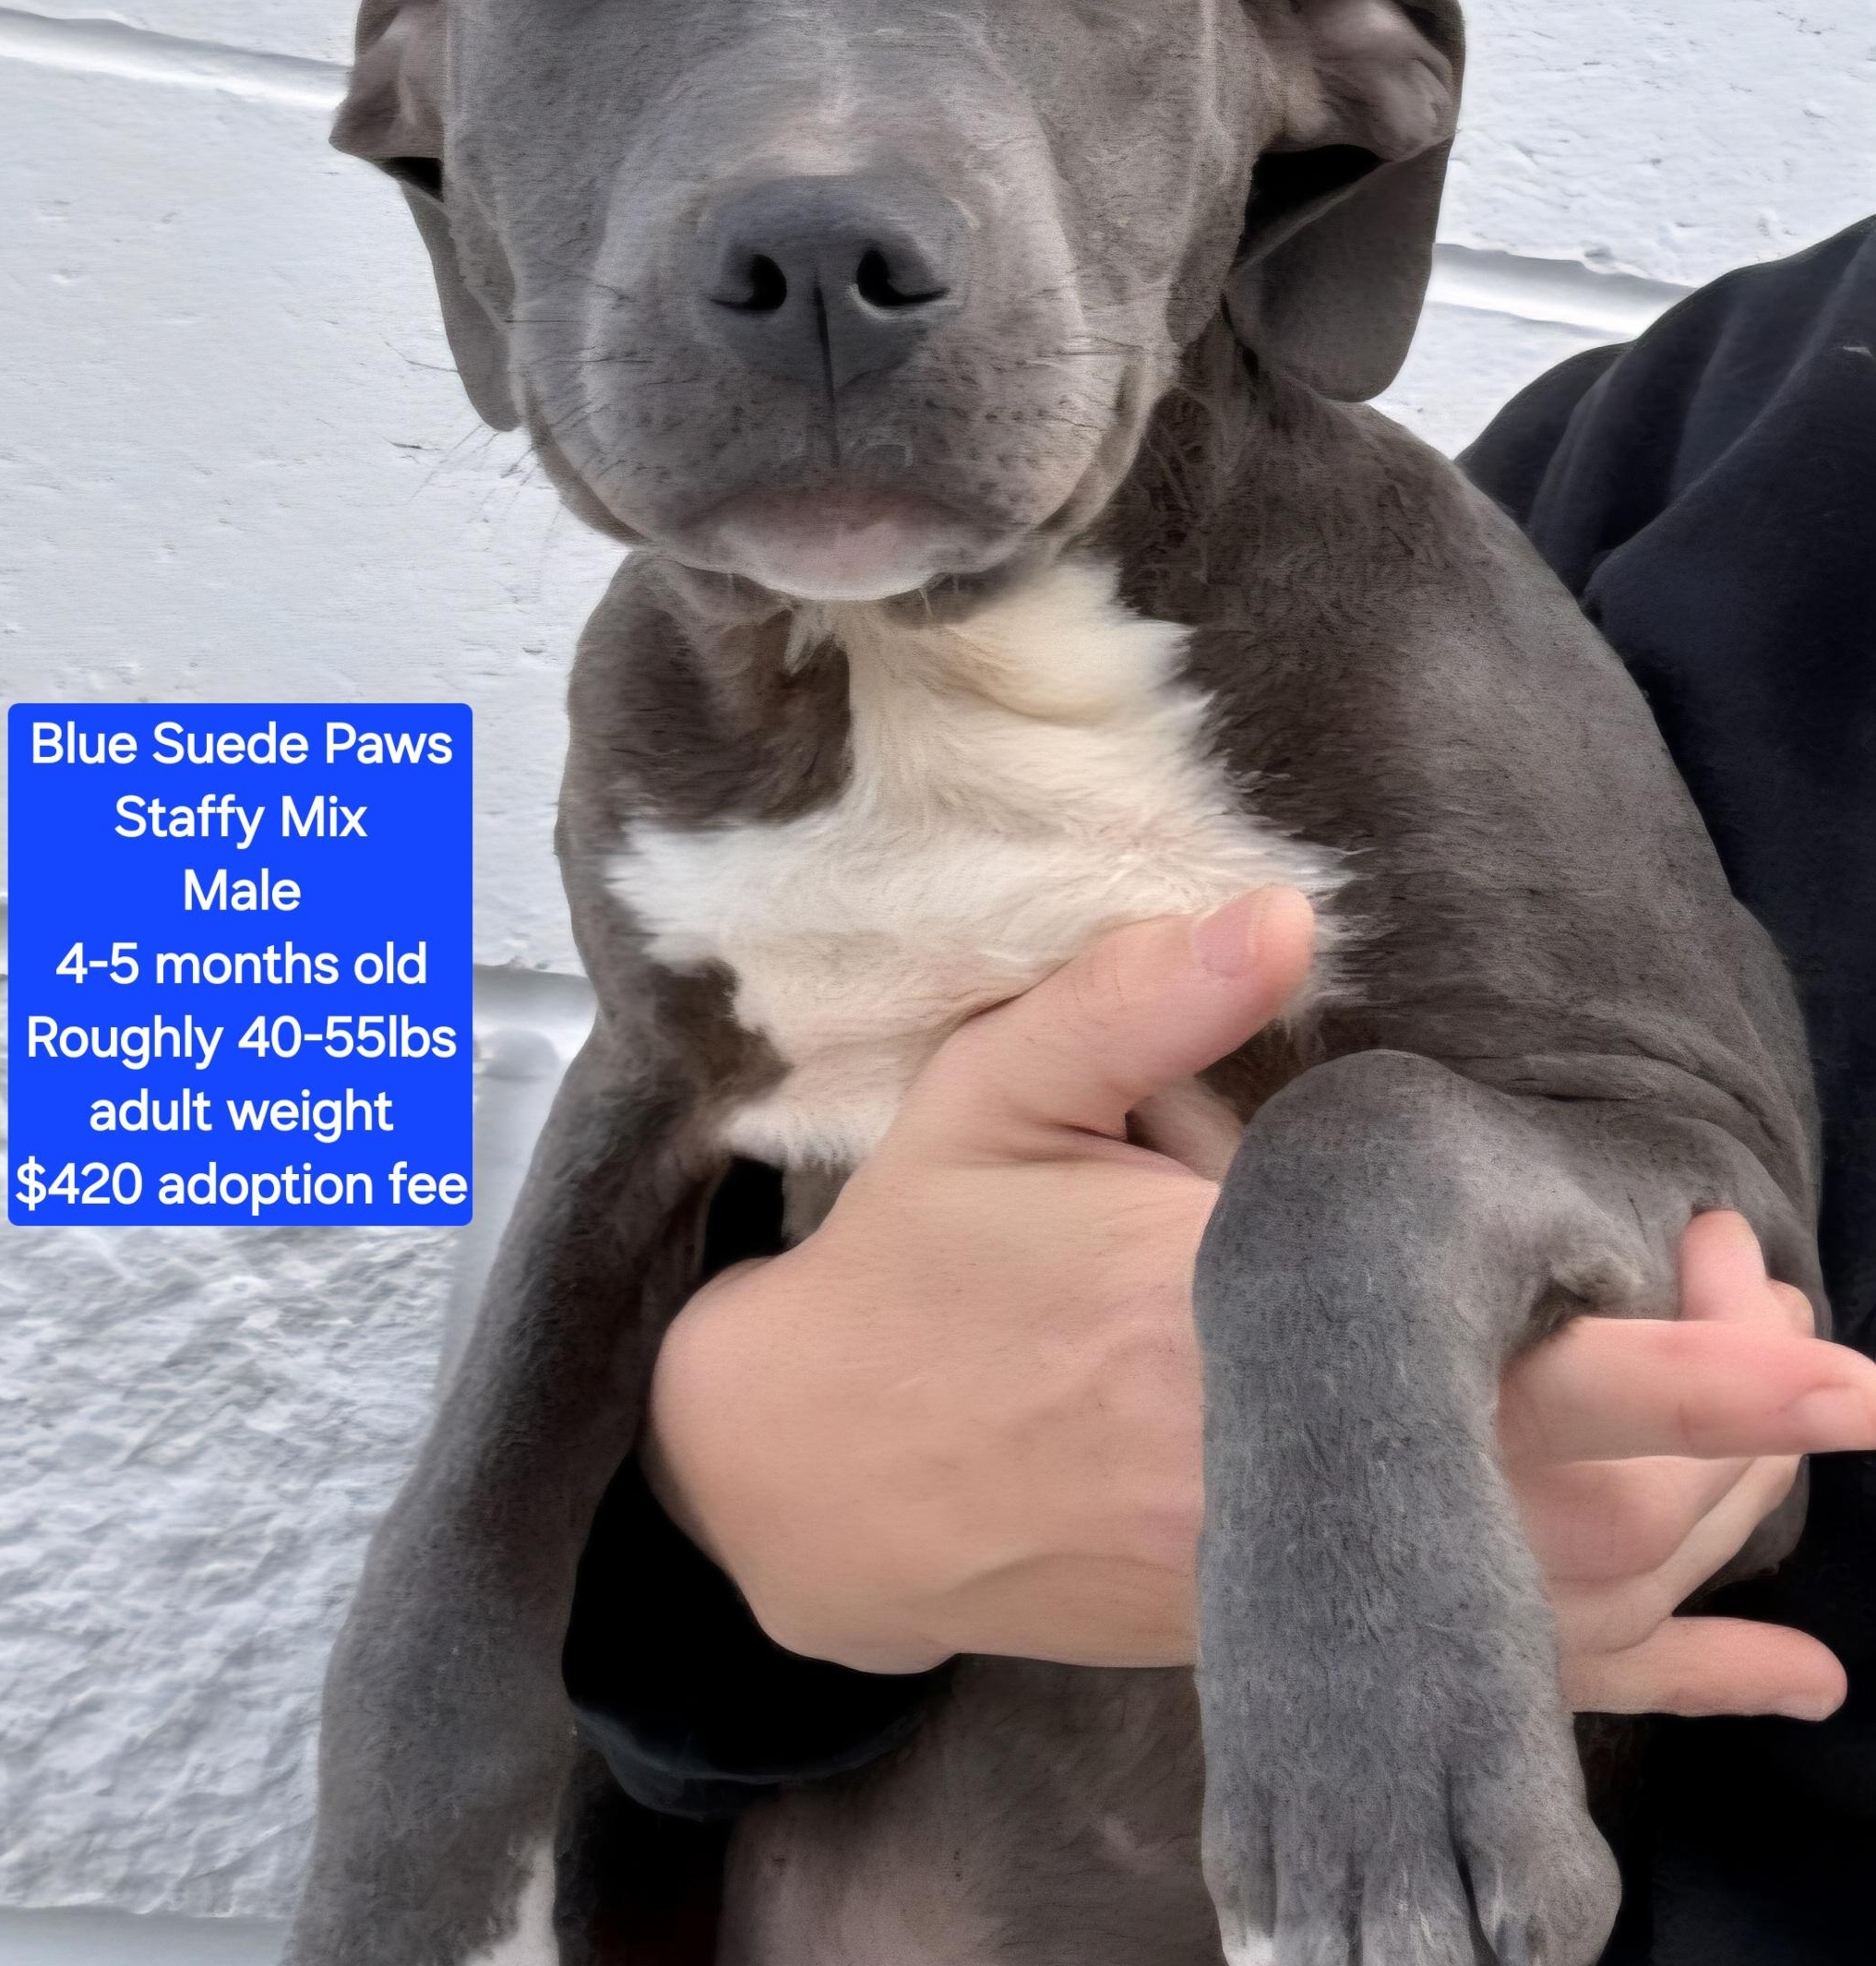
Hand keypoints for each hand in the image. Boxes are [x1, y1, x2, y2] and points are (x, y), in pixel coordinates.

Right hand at [642, 888, 1875, 1712]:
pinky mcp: (1280, 1633)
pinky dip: (1664, 1676)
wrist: (820, 1479)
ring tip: (1763, 1415)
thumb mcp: (985, 1103)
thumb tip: (1282, 913)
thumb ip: (1127, 1003)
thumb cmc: (913, 1273)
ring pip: (1568, 1598)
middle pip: (1579, 1497)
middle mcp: (1280, 1477)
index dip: (1674, 1369)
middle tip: (1766, 1293)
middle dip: (1721, 1419)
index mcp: (1220, 1326)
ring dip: (1708, 1516)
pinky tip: (1774, 1666)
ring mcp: (1289, 1579)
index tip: (1816, 1350)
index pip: (1487, 1361)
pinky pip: (1504, 1682)